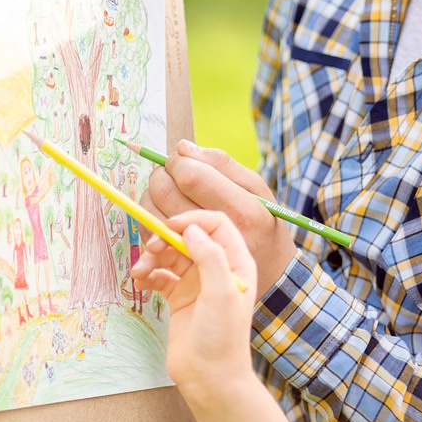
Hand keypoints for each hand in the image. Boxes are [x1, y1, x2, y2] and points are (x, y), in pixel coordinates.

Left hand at [138, 141, 295, 297]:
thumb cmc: (263, 222)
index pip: (190, 176)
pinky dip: (150, 221)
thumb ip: (221, 163)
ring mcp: (196, 255)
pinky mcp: (179, 269)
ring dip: (151, 197)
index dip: (177, 162)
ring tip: (169, 194)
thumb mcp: (256, 188)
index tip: (180, 161)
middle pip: (165, 192)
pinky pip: (150, 237)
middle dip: (160, 175)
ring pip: (151, 214)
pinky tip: (167, 216)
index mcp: (241, 209)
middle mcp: (217, 234)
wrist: (271, 274)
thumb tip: (182, 148)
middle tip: (170, 174)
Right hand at [156, 210, 260, 410]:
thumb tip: (190, 228)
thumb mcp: (221, 293)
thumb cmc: (221, 339)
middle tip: (149, 249)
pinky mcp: (179, 299)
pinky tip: (140, 283)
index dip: (191, 220)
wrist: (210, 379)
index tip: (168, 226)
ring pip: (170, 256)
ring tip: (139, 273)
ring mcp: (197, 284)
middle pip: (188, 238)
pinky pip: (160, 276)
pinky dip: (148, 275)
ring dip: (152, 258)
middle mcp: (217, 270)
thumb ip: (209, 257)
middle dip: (165, 239)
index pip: (215, 225)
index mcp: (236, 264)